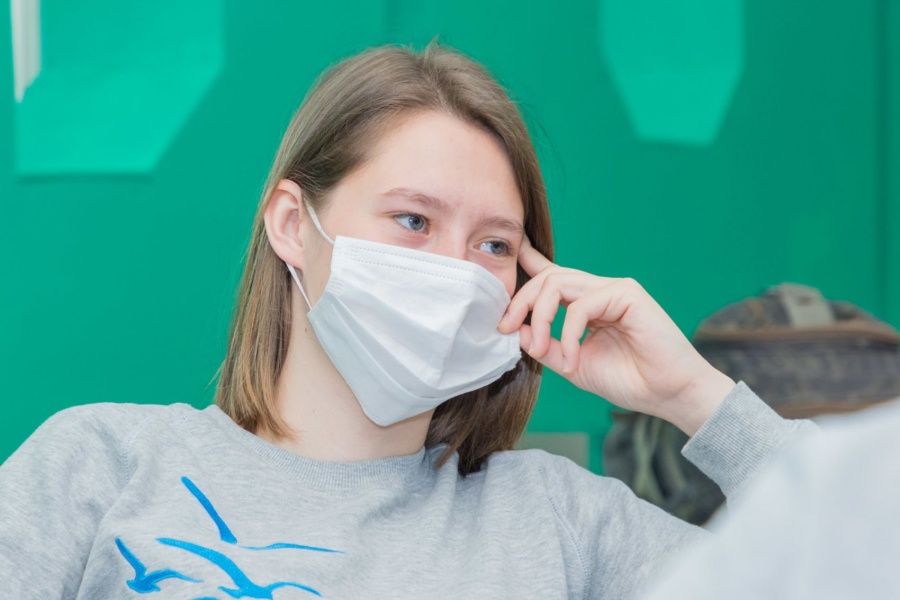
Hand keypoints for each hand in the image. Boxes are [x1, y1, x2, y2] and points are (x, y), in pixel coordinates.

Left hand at [498, 238, 735, 435]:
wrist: (670, 394)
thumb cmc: (630, 380)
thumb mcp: (572, 364)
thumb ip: (546, 346)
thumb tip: (513, 330)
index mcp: (588, 304)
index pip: (554, 275)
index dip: (530, 263)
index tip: (509, 255)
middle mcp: (600, 291)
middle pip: (547, 278)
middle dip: (520, 301)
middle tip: (505, 328)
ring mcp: (614, 289)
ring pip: (558, 284)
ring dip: (539, 317)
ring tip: (537, 347)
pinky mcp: (627, 294)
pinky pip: (580, 307)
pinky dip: (567, 335)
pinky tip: (572, 360)